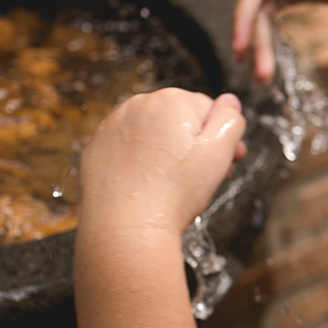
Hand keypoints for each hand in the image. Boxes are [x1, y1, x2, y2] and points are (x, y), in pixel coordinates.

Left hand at [78, 89, 245, 234]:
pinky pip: (126, 146)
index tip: (222, 163)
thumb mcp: (219, 153)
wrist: (128, 226)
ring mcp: (113, 125)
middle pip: (177, 119)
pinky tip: (146, 181)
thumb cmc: (174, 192)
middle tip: (198, 176)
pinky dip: (138, 160)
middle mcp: (139, 105)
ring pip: (151, 132)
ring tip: (170, 181)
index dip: (218, 138)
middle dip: (191, 143)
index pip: (207, 109)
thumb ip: (230, 119)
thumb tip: (229, 100)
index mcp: (172, 101)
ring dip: (164, 150)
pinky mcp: (96, 146)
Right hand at [232, 0, 327, 84]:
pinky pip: (265, 22)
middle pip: (254, 7)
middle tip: (259, 76)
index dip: (244, 16)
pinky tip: (264, 66)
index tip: (240, 46)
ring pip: (258, 19)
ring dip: (259, 48)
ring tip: (262, 79)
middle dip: (252, 42)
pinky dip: (264, 43)